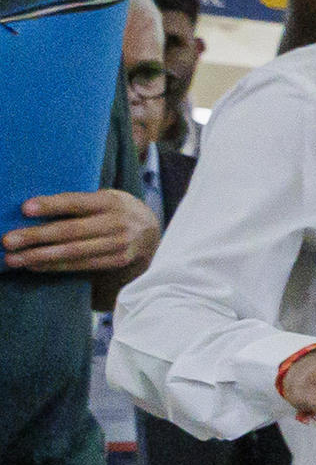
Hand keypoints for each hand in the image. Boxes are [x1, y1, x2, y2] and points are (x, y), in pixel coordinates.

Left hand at [3, 191, 159, 276]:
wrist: (152, 231)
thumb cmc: (114, 210)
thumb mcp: (104, 197)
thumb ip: (80, 202)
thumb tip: (34, 208)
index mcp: (111, 200)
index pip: (76, 202)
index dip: (51, 205)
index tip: (24, 209)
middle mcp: (118, 223)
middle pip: (71, 231)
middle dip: (36, 236)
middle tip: (8, 240)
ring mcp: (120, 244)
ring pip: (74, 252)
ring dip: (40, 256)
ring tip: (14, 259)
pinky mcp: (118, 261)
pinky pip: (82, 265)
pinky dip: (55, 266)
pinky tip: (34, 266)